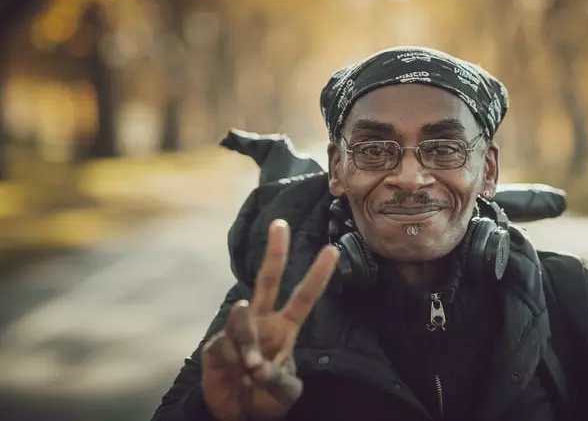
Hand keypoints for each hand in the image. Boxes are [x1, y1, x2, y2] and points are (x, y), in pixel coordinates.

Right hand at [202, 219, 338, 420]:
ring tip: (252, 369)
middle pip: (268, 281)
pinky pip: (224, 345)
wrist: (236, 415)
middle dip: (275, 252)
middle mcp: (262, 322)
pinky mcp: (216, 346)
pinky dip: (233, 360)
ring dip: (248, 346)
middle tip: (281, 224)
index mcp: (284, 329)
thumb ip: (278, 380)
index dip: (318, 276)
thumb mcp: (284, 393)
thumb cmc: (265, 398)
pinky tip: (236, 371)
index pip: (303, 297)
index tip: (332, 250)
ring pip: (242, 321)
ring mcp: (237, 332)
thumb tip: (256, 365)